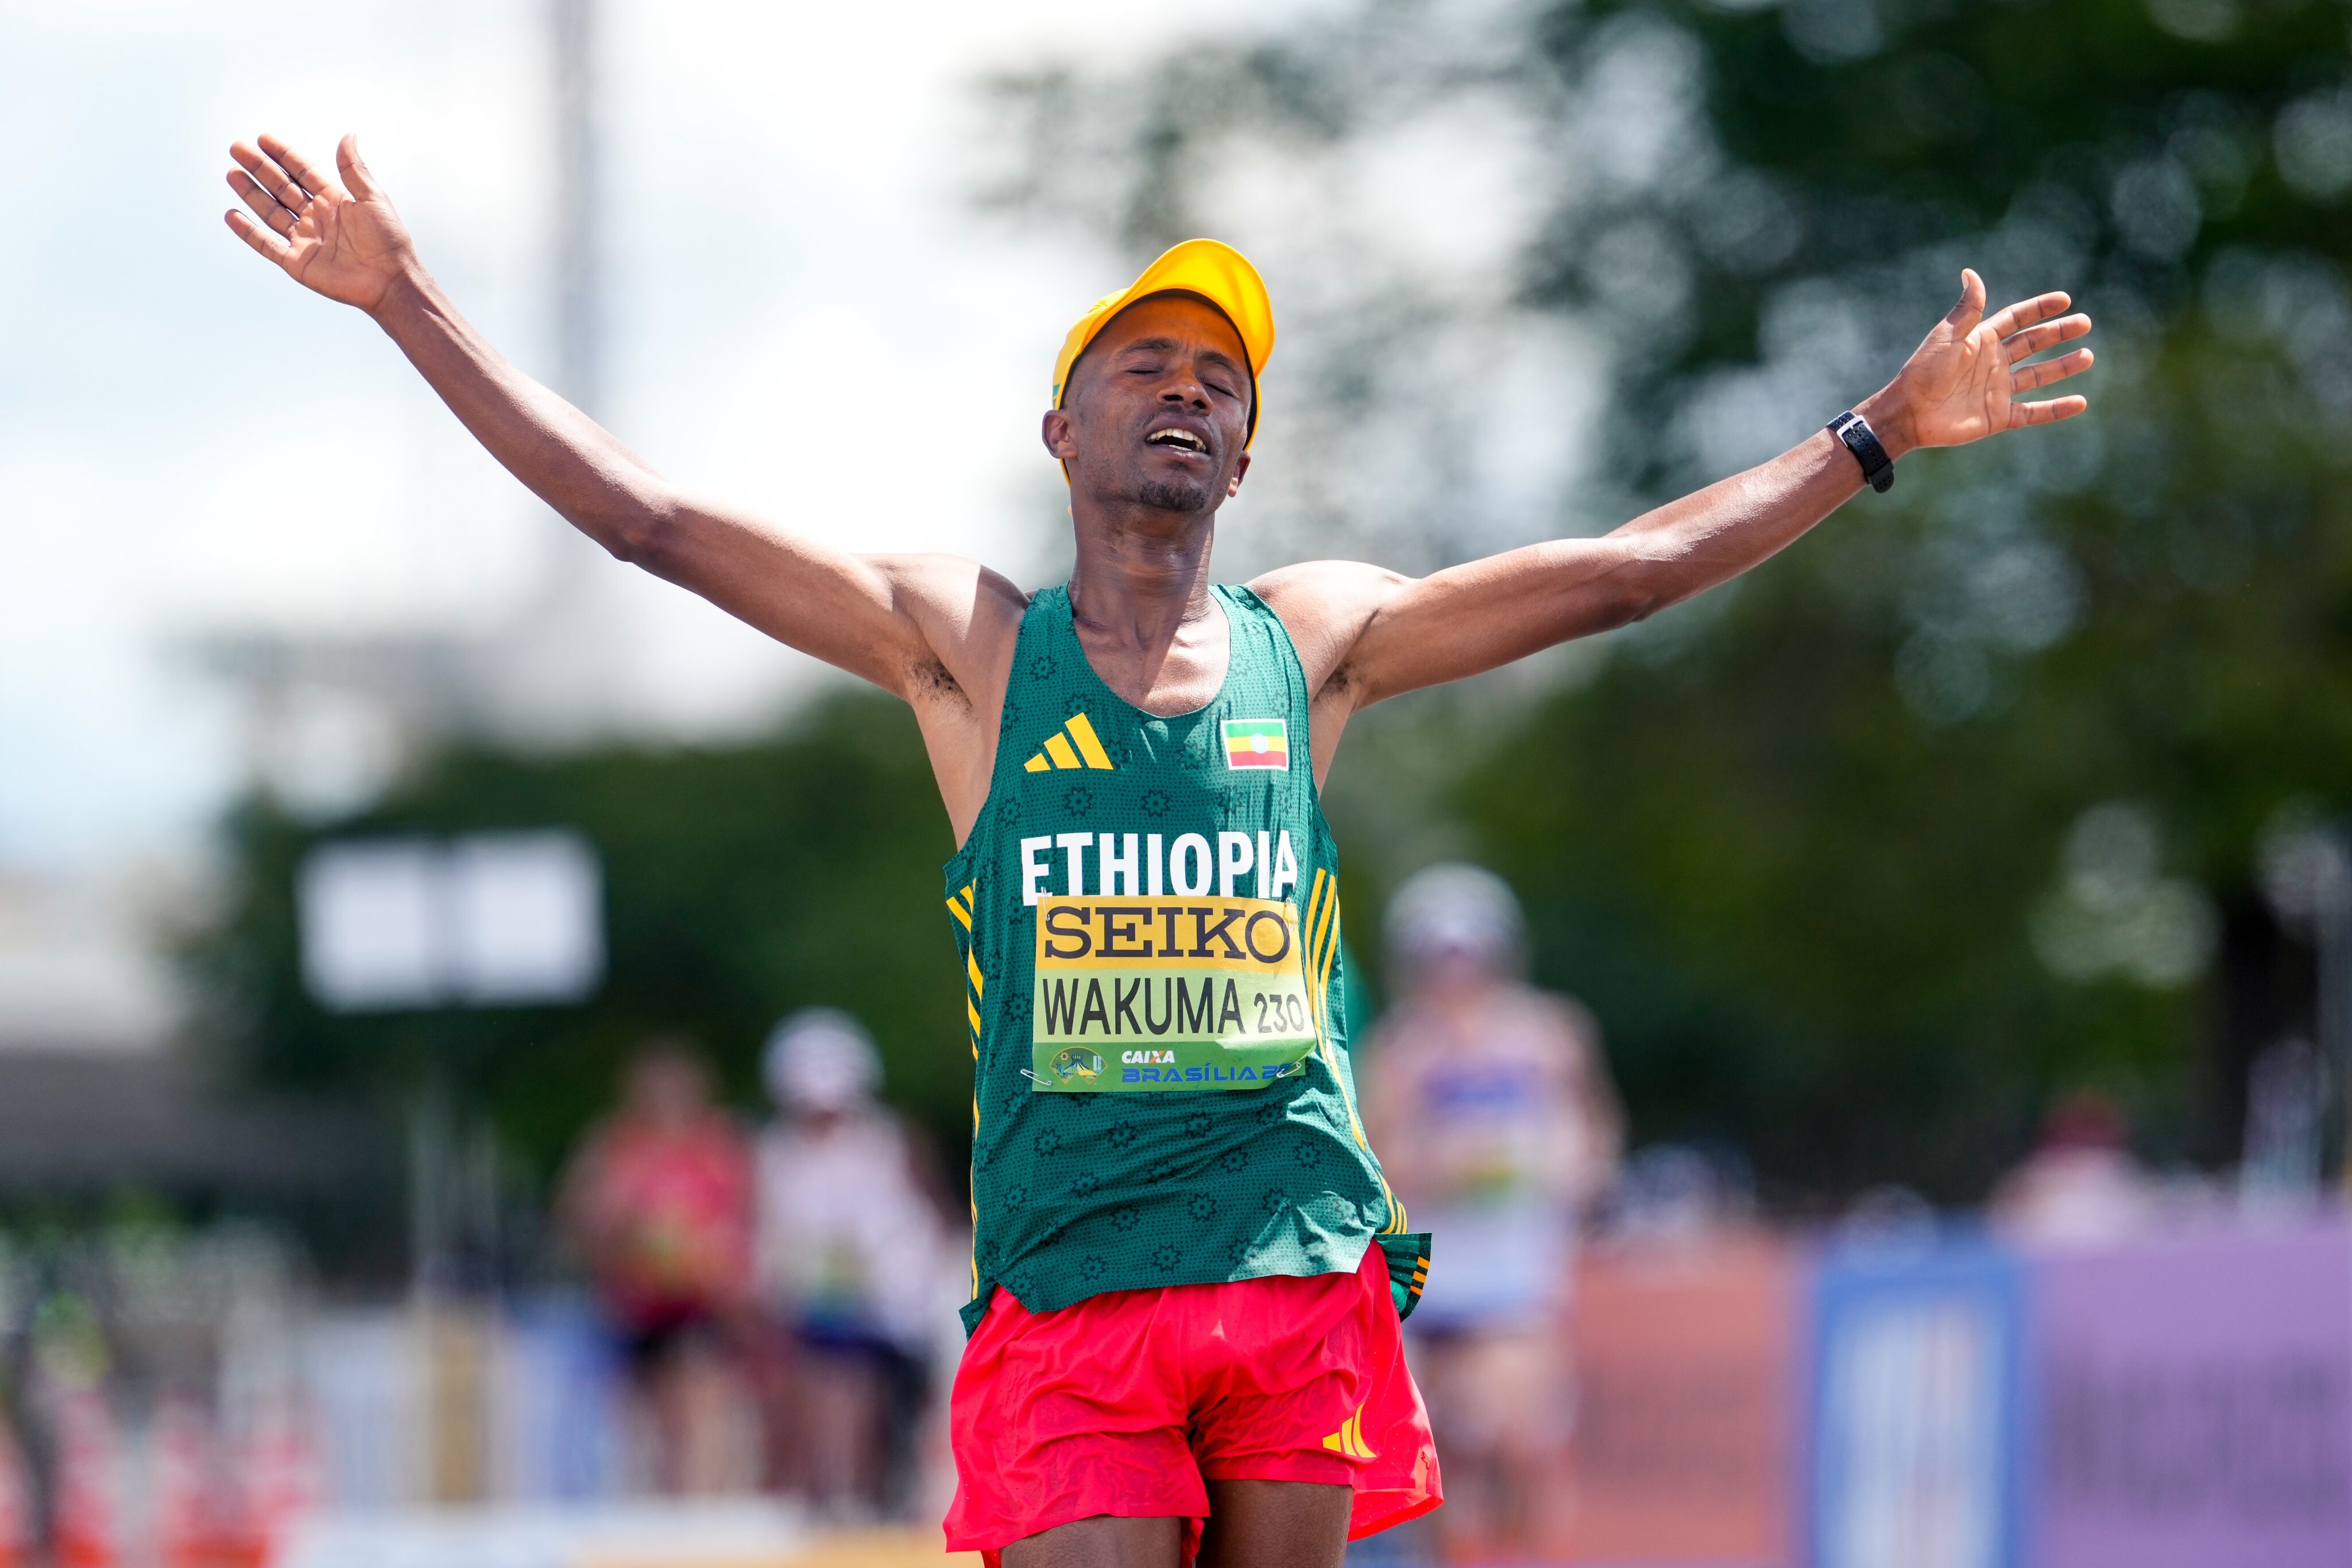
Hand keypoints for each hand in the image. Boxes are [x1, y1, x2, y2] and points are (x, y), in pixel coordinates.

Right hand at [224, 133, 415, 313]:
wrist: (391, 281)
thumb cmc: (389, 240)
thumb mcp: (372, 199)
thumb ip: (354, 169)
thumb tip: (348, 134)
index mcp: (334, 200)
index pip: (302, 172)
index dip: (283, 155)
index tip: (262, 138)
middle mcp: (316, 218)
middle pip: (281, 187)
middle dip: (260, 168)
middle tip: (237, 148)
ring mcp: (305, 240)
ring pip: (271, 211)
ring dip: (251, 193)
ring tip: (232, 172)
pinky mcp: (297, 263)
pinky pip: (267, 245)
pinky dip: (249, 232)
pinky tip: (232, 214)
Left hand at [1862, 269, 2092, 456]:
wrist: (1910, 413)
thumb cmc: (1925, 371)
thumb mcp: (1948, 335)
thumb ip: (1967, 307)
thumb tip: (1970, 272)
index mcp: (1981, 340)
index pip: (2017, 319)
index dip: (2040, 309)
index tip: (2065, 300)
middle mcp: (1993, 363)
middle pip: (2033, 343)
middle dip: (2059, 333)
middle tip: (2085, 323)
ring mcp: (1997, 390)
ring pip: (2039, 375)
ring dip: (2064, 366)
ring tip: (2088, 356)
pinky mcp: (1998, 416)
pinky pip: (2034, 412)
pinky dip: (2056, 408)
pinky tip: (2081, 402)